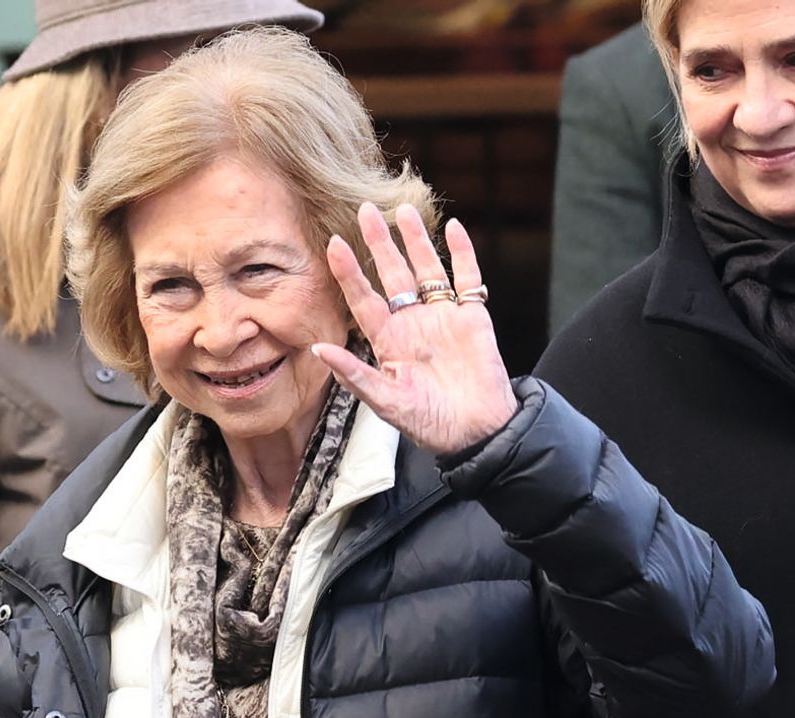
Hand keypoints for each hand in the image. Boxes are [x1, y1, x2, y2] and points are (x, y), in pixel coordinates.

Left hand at [313, 202, 516, 455]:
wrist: (475, 431)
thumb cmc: (428, 423)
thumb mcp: (386, 402)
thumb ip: (355, 375)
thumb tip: (318, 351)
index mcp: (388, 341)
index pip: (363, 300)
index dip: (349, 273)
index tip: (334, 244)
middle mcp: (412, 323)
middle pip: (392, 275)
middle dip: (380, 243)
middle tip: (366, 210)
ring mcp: (442, 316)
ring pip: (426, 269)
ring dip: (416, 240)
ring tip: (404, 209)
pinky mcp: (473, 317)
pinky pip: (467, 277)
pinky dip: (461, 253)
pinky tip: (453, 228)